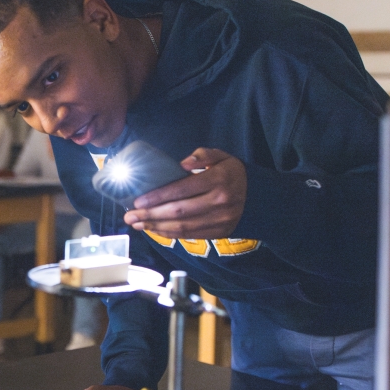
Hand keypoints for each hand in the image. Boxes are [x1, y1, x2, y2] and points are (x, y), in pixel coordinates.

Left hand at [124, 148, 246, 238]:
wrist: (260, 198)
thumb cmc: (233, 174)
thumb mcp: (222, 156)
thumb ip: (203, 154)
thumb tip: (182, 164)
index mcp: (218, 180)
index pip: (182, 190)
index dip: (158, 197)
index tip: (138, 201)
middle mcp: (219, 202)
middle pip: (178, 212)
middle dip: (150, 215)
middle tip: (129, 217)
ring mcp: (220, 220)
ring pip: (182, 227)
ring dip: (156, 227)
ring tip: (137, 224)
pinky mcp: (219, 232)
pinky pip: (190, 235)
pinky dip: (170, 234)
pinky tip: (154, 230)